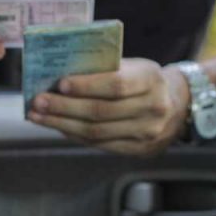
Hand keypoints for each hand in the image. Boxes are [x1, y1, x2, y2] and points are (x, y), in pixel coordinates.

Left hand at [28, 58, 190, 155]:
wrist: (178, 104)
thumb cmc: (143, 80)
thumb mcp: (133, 66)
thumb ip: (104, 69)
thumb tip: (58, 77)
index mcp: (151, 79)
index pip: (115, 84)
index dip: (86, 86)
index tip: (60, 83)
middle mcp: (153, 108)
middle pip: (101, 112)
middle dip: (64, 108)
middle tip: (38, 102)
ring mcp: (148, 133)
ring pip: (97, 133)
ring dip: (62, 124)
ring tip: (38, 116)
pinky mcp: (139, 150)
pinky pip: (100, 145)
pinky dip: (75, 136)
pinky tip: (57, 127)